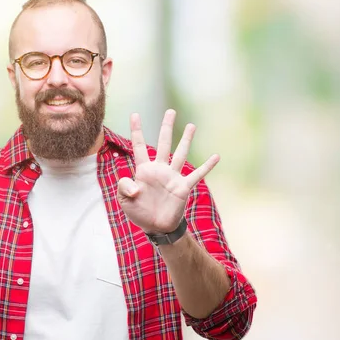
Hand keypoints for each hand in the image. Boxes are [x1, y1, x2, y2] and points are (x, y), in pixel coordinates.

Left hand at [117, 109, 218, 233]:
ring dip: (186, 140)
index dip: (137, 131)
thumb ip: (124, 187)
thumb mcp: (124, 200)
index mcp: (143, 170)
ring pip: (181, 153)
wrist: (156, 227)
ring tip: (191, 125)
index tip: (135, 114)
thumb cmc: (139, 212)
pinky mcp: (183, 187)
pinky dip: (207, 166)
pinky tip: (216, 156)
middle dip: (167, 127)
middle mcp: (160, 169)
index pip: (139, 146)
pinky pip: (197, 175)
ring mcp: (173, 177)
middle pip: (164, 143)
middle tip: (171, 111)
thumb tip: (136, 185)